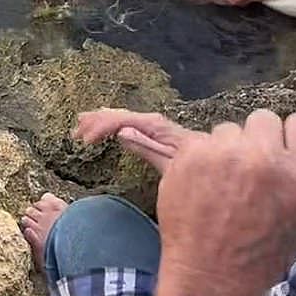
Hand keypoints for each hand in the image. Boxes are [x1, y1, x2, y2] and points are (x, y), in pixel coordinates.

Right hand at [75, 108, 198, 174]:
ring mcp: (159, 128)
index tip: (86, 140)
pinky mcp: (159, 136)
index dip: (104, 125)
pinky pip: (133, 124)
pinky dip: (114, 122)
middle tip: (78, 133)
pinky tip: (104, 125)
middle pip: (124, 115)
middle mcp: (159, 124)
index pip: (127, 120)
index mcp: (161, 129)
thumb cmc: (196, 176)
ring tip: (81, 124)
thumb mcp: (171, 167)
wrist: (217, 180)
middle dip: (99, 120)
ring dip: (103, 119)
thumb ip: (148, 149)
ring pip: (126, 117)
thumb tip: (122, 132)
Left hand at [156, 109, 295, 295]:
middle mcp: (266, 158)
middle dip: (258, 141)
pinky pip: (200, 142)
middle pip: (264, 120)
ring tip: (224, 185)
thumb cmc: (263, 255)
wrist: (212, 278)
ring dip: (227, 150)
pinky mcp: (191, 155)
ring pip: (228, 130)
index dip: (290, 139)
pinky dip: (200, 160)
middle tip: (250, 171)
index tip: (280, 155)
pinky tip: (202, 187)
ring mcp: (225, 154)